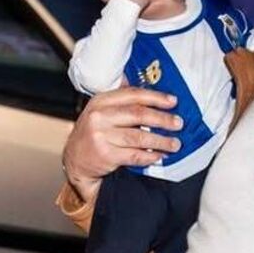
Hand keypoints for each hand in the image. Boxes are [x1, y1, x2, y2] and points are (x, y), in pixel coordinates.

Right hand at [63, 87, 181, 200]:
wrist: (75, 159)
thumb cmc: (93, 132)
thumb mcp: (101, 111)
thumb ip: (122, 101)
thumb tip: (154, 94)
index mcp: (100, 101)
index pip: (133, 95)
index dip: (156, 97)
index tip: (173, 102)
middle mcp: (99, 116)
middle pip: (138, 114)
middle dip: (162, 119)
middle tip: (178, 124)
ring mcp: (101, 136)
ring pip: (139, 137)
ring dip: (161, 141)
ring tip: (174, 144)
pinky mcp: (105, 155)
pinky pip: (134, 156)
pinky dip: (149, 157)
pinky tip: (159, 156)